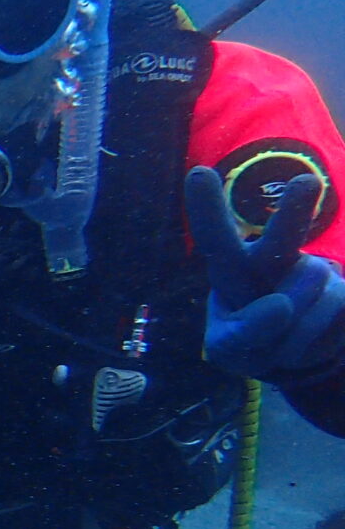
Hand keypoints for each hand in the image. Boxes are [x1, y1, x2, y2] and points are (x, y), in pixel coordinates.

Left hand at [186, 167, 344, 380]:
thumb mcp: (229, 349)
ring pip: (307, 297)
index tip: (198, 174)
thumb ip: (242, 334)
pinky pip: (335, 312)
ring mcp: (315, 270)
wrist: (298, 355)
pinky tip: (314, 338)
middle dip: (292, 212)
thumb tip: (282, 305)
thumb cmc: (253, 344)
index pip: (215, 237)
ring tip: (285, 341)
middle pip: (282, 236)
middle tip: (306, 182)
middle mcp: (275, 257)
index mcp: (233, 267)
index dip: (207, 207)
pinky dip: (319, 340)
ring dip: (292, 339)